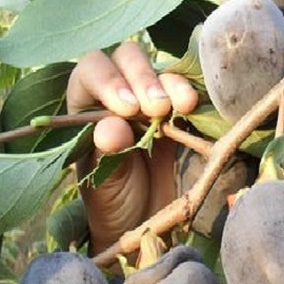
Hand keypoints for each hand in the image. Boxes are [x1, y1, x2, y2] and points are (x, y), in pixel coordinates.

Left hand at [66, 42, 197, 254]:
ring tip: (183, 106)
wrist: (148, 225)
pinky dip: (194, 93)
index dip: (108, 80)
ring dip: (172, 83)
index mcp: (87, 107)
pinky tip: (196, 107)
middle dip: (142, 77)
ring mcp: (154, 101)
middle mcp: (120, 94)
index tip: (126, 109)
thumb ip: (105, 156)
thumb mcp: (102, 185)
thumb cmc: (114, 204)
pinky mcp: (184, 113)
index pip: (91, 71)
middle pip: (127, 58)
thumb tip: (112, 127)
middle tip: (156, 109)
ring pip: (162, 70)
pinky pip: (190, 90)